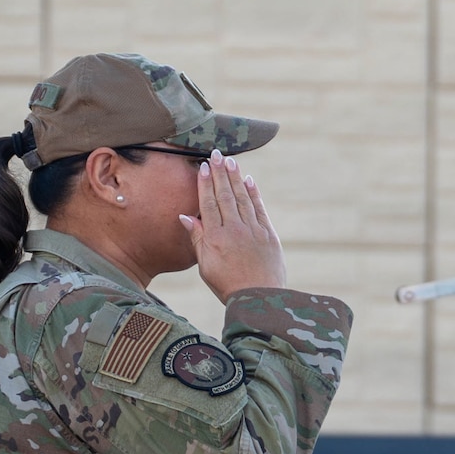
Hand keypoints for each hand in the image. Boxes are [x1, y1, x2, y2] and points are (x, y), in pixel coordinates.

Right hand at [180, 151, 286, 300]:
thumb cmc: (227, 285)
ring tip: (230, 161)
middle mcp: (235, 229)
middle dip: (220, 173)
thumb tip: (185, 216)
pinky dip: (254, 194)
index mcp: (216, 236)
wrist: (259, 299)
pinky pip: (260, 209)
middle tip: (216, 154)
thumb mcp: (205, 265)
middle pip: (225, 195)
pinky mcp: (269, 235)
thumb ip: (197, 238)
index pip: (208, 203)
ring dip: (236, 178)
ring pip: (243, 198)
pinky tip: (249, 181)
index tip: (204, 167)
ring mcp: (254, 230)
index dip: (205, 184)